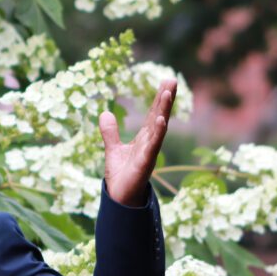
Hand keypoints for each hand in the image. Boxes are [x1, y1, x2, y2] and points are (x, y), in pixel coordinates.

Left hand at [99, 79, 176, 206]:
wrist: (119, 196)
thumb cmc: (121, 174)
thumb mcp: (113, 149)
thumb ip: (110, 132)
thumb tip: (104, 113)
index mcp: (144, 138)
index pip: (153, 114)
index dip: (159, 98)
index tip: (167, 81)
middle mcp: (150, 142)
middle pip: (159, 116)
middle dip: (165, 99)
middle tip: (172, 79)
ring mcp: (149, 151)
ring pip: (158, 128)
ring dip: (163, 111)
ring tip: (167, 93)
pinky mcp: (145, 162)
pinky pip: (153, 146)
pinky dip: (157, 133)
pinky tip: (160, 120)